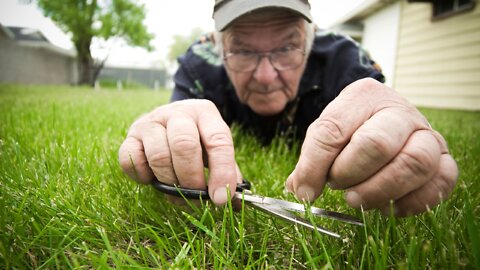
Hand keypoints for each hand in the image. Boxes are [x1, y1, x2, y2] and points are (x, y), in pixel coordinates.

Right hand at [118, 99, 241, 204]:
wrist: (166, 122)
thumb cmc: (196, 141)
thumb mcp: (214, 149)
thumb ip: (227, 172)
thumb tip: (235, 202)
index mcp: (205, 112)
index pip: (218, 139)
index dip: (222, 172)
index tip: (221, 198)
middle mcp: (177, 112)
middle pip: (184, 145)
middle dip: (192, 178)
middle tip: (195, 195)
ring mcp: (151, 121)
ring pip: (159, 155)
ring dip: (169, 181)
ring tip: (176, 190)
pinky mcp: (130, 135)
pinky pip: (132, 160)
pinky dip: (143, 176)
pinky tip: (153, 179)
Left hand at [286, 78, 457, 216]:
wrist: (386, 117)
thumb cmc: (352, 128)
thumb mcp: (326, 133)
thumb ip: (311, 160)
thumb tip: (301, 191)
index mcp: (363, 96)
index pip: (333, 131)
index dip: (315, 166)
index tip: (305, 190)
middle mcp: (400, 111)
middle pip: (378, 144)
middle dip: (350, 174)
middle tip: (337, 186)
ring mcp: (427, 134)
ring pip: (415, 164)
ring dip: (380, 190)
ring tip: (358, 199)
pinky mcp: (443, 159)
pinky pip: (441, 182)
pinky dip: (412, 202)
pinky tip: (387, 207)